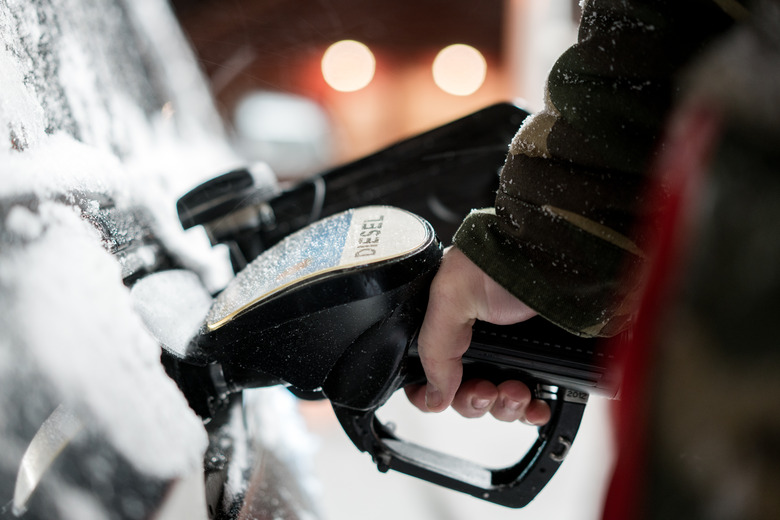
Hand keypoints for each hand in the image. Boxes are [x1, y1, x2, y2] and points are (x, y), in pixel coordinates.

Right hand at [404, 247, 550, 424]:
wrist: (554, 258)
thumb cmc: (501, 260)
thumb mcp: (451, 296)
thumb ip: (434, 347)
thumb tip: (434, 396)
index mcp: (444, 326)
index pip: (423, 374)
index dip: (428, 393)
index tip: (440, 399)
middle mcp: (472, 343)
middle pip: (460, 396)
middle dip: (472, 401)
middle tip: (486, 390)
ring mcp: (506, 355)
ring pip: (495, 404)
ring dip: (503, 407)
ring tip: (516, 390)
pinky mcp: (537, 363)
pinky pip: (528, 402)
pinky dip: (530, 411)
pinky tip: (535, 406)